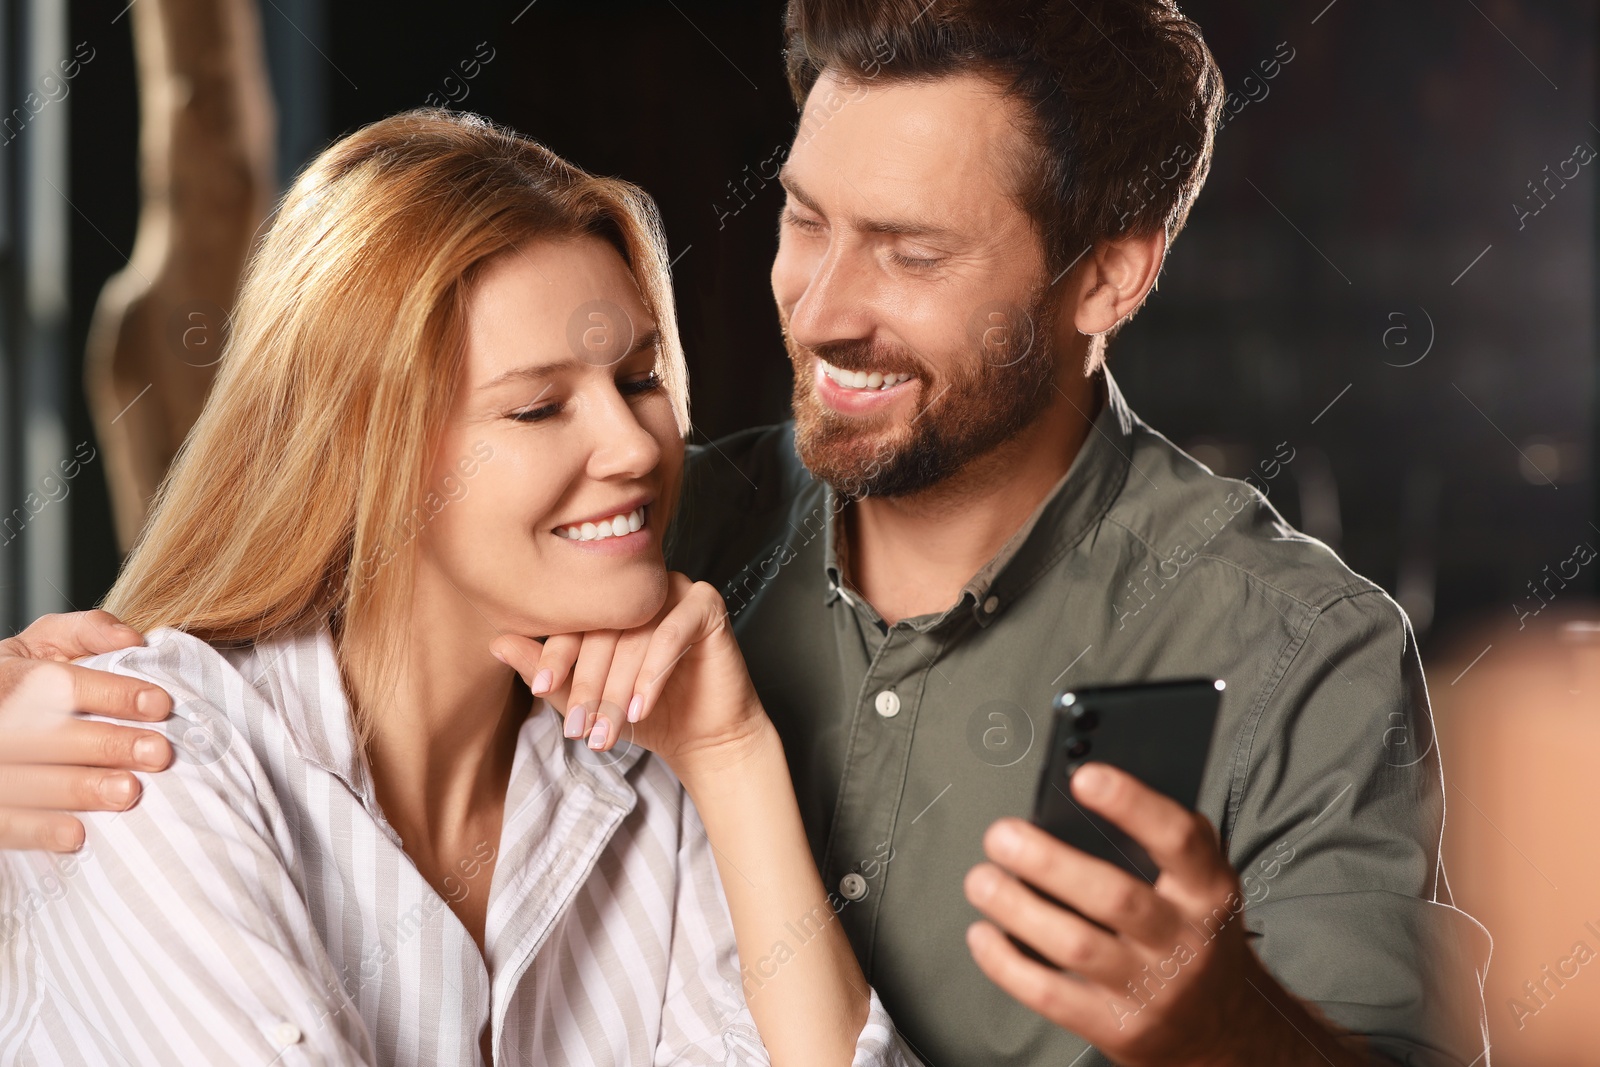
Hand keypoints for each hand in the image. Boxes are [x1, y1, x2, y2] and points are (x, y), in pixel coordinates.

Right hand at [0, 611, 173, 850]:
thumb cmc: (19, 681)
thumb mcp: (41, 644)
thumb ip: (86, 631)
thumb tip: (134, 639)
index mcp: (9, 674)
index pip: (62, 684)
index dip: (113, 693)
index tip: (160, 705)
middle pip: (48, 734)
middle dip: (107, 744)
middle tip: (158, 754)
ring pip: (26, 780)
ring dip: (79, 788)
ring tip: (128, 793)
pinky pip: (3, 823)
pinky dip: (37, 831)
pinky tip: (76, 837)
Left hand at [491, 573, 767, 776]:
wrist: (702, 737)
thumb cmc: (642, 712)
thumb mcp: (582, 697)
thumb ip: (543, 668)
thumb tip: (496, 643)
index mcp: (607, 600)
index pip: (574, 617)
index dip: (555, 654)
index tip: (538, 688)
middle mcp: (638, 589)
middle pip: (604, 629)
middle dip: (588, 684)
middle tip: (577, 727)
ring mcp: (673, 589)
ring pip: (636, 637)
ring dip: (618, 691)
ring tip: (607, 732)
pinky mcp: (705, 604)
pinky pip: (672, 633)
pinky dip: (653, 675)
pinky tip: (641, 710)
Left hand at [964, 762, 1362, 1065]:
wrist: (1223, 1028)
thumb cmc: (1195, 937)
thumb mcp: (1200, 885)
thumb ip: (1158, 840)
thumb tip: (1083, 788)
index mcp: (1208, 891)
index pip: (1179, 839)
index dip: (1132, 804)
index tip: (1085, 777)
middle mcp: (1184, 940)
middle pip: (1114, 896)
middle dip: (1049, 862)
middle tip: (1002, 836)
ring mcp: (1152, 989)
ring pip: (1076, 945)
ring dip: (1018, 909)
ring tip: (982, 881)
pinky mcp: (1118, 1028)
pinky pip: (1052, 996)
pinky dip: (1008, 964)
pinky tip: (984, 936)